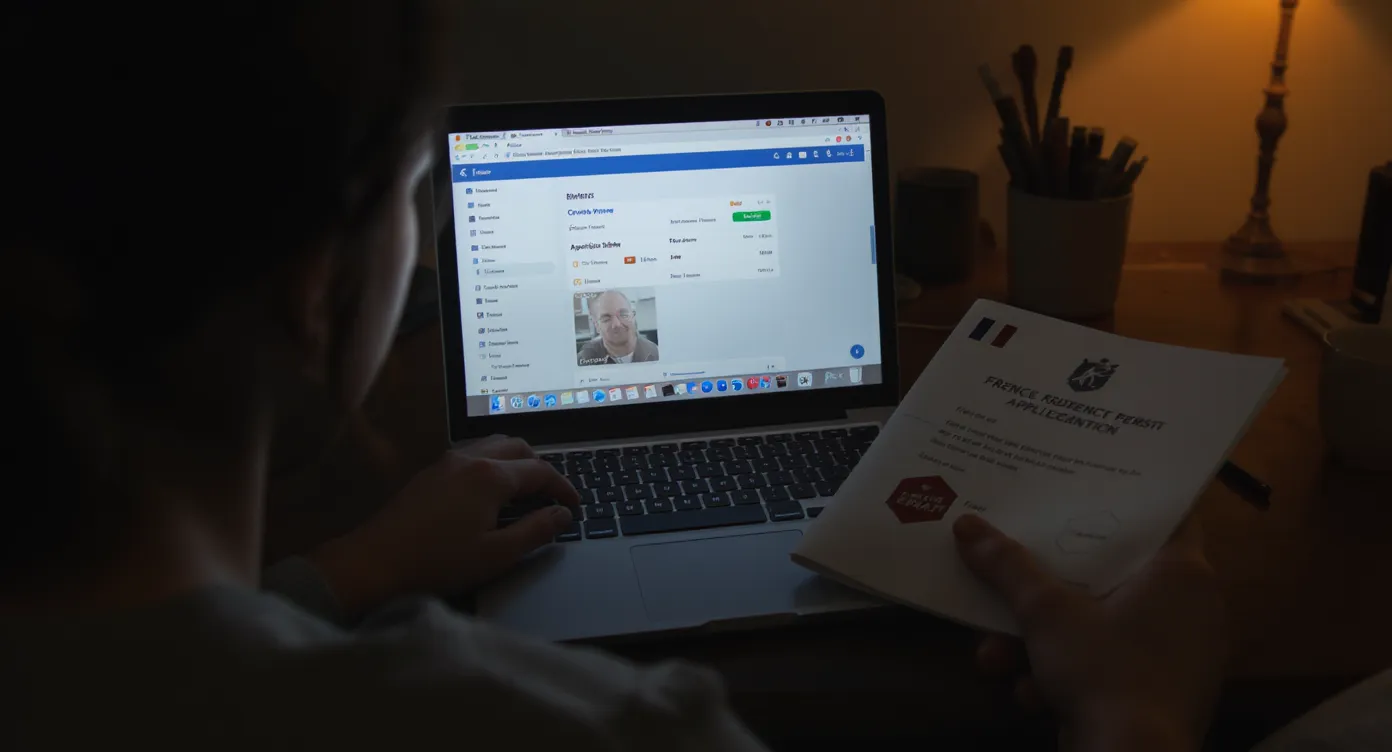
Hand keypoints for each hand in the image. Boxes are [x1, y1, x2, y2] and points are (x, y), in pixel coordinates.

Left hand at [309, 435, 579, 617]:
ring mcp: (446, 462)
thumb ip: (536, 531)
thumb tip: (562, 515)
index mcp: (490, 476)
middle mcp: (470, 459)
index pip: (542, 471)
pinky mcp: (430, 473)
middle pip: (519, 448)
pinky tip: (489, 494)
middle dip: (542, 468)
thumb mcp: (497, 554)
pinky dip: (493, 465)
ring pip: (493, 446)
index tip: (574, 508)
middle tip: (552, 497)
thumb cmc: (438, 562)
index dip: (564, 488)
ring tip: (525, 493)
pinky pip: (472, 455)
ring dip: (516, 462)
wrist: (374, 562)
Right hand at [953, 514, 1224, 751]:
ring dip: (1042, 642)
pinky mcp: (1164, 697)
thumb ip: (1007, 566)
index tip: (1083, 491)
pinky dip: (1068, 677)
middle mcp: (1194, 608)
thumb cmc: (1105, 673)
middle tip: (1012, 581)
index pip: (1168, 513)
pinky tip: (1028, 695)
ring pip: (1103, 627)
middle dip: (1049, 590)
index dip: (1125, 501)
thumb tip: (966, 523)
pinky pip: (1111, 666)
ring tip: (996, 658)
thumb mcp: (1045, 614)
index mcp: (1183, 573)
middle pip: (1114, 575)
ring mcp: (1182, 657)